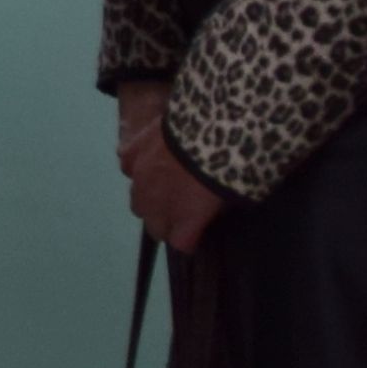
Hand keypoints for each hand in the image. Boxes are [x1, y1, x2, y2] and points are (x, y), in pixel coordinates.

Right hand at [124, 105, 231, 253]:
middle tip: (184, 207)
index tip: (199, 228)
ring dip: (151, 199)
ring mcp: (140, 180)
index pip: (181, 243)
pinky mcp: (131, 154)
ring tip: (166, 184)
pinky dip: (139, 168)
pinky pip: (129, 169)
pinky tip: (153, 160)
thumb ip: (218, 208)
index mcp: (185, 219)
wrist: (209, 124)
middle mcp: (157, 205)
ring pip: (138, 203)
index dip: (192, 237)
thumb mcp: (237, 192)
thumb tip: (212, 208)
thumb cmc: (230, 162)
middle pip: (156, 228)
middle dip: (169, 222)